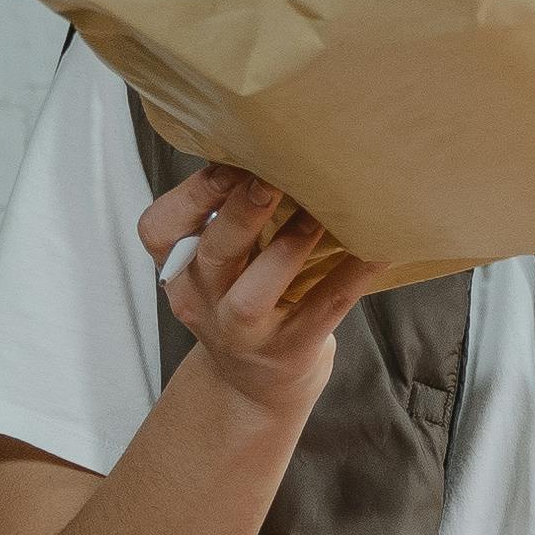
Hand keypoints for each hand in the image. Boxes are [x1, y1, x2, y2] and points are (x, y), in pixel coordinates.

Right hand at [140, 169, 373, 417]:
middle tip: (271, 178)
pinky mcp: (289, 353)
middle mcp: (203, 303)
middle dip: (241, 213)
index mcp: (180, 271)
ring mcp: (244, 335)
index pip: (158, 230)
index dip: (193, 193)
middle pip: (212, 255)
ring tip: (319, 213)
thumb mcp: (217, 270)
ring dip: (287, 248)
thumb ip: (231, 222)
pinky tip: (375, 249)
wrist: (252, 389)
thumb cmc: (243, 304)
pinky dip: (350, 277)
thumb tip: (276, 146)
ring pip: (253, 295)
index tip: (230, 161)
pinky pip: (321, 311)